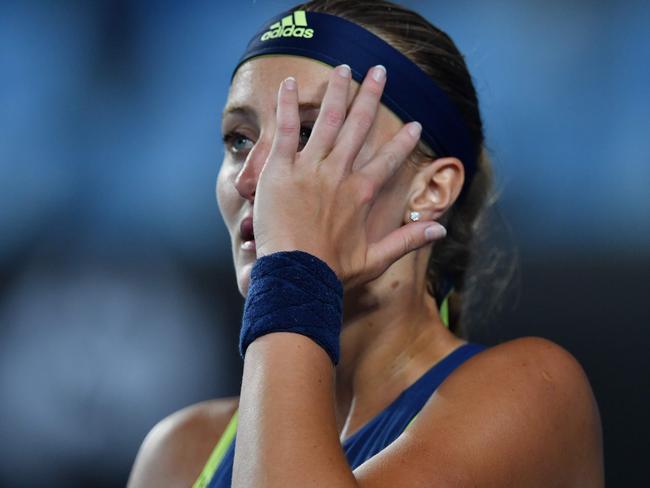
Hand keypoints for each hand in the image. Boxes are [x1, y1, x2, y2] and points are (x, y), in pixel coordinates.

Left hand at [253, 64, 446, 286]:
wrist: (296, 277)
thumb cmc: (332, 272)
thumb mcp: (376, 259)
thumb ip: (409, 240)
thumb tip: (441, 230)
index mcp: (361, 193)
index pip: (388, 160)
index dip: (404, 142)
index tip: (416, 124)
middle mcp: (339, 174)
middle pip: (358, 127)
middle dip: (371, 97)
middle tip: (380, 72)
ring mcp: (310, 168)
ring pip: (326, 121)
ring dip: (337, 92)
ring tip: (345, 68)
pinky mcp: (281, 169)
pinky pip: (286, 130)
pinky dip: (288, 106)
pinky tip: (290, 83)